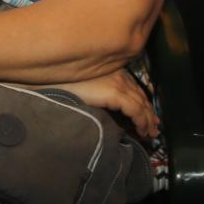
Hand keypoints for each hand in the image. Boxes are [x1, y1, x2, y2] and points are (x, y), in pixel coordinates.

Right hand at [36, 70, 156, 141]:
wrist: (50, 84)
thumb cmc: (61, 87)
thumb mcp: (85, 90)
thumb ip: (99, 95)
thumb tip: (110, 110)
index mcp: (111, 71)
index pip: (133, 88)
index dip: (142, 103)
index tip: (148, 115)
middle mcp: (118, 74)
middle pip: (140, 95)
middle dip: (148, 112)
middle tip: (153, 126)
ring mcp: (117, 82)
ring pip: (141, 103)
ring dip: (147, 119)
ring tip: (150, 133)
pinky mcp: (114, 92)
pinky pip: (135, 109)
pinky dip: (142, 121)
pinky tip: (143, 131)